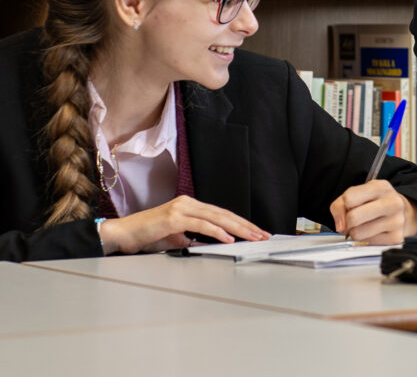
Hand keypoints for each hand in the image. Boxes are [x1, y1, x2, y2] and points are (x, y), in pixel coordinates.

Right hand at [97, 195, 270, 253]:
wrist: (123, 235)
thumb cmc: (146, 237)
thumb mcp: (175, 238)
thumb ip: (192, 239)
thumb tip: (209, 245)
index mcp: (190, 206)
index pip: (221, 214)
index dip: (240, 223)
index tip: (255, 232)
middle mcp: (188, 202)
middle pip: (224, 214)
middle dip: (246, 225)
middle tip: (262, 235)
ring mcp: (182, 208)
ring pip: (217, 217)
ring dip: (238, 228)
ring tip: (252, 236)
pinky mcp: (175, 217)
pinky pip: (201, 225)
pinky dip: (217, 232)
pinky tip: (229, 238)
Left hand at [329, 180, 416, 244]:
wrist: (405, 213)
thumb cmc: (378, 203)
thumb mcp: (361, 194)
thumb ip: (341, 204)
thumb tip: (340, 226)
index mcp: (381, 187)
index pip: (349, 198)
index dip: (343, 207)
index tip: (348, 209)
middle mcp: (392, 202)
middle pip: (353, 217)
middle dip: (348, 222)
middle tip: (353, 221)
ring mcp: (396, 221)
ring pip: (358, 233)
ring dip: (356, 232)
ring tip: (364, 226)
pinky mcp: (396, 238)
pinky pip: (368, 243)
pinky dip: (366, 240)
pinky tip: (374, 232)